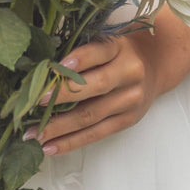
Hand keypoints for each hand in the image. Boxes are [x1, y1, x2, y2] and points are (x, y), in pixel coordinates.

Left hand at [22, 16, 178, 157]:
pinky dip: (71, 142)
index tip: (53, 67)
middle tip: (35, 103)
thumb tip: (41, 71)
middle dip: (62, 95)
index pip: (99, 51)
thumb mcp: (106, 42)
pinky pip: (96, 134)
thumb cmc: (118, 51)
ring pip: (92, 115)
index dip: (79, 59)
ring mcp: (130, 99)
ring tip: (34, 134)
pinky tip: (50, 147)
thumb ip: (82, 52)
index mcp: (120, 47)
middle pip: (96, 86)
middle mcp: (129, 73)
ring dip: (60, 127)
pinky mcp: (127, 120)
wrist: (155, 64)